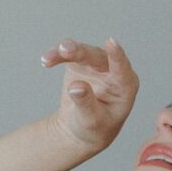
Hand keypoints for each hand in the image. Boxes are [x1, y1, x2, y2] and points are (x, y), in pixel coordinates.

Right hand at [41, 37, 138, 154]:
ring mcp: (96, 65)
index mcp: (125, 86)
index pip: (122, 69)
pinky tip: (47, 60)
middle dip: (81, 52)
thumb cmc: (94, 127)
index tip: (110, 42)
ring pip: (83, 52)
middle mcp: (113, 72)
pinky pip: (68, 54)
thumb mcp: (91, 120)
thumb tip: (76, 86)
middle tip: (65, 49)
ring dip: (66, 51)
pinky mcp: (81, 63)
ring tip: (50, 57)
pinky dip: (57, 56)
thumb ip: (85, 103)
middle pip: (98, 57)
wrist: (81, 128)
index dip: (116, 55)